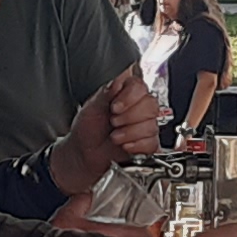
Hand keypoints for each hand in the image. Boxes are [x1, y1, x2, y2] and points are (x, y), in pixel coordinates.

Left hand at [48, 73, 163, 195]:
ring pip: (151, 125)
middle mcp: (138, 107)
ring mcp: (145, 125)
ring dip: (129, 133)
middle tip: (113, 122)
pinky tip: (124, 145)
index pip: (139, 86)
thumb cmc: (87, 129)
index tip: (114, 107)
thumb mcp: (92, 108)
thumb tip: (118, 82)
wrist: (85, 154)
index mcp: (125, 93)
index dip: (129, 97)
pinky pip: (151, 143)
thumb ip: (106, 93)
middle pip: (150, 104)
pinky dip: (136, 145)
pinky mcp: (148, 143)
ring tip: (115, 136)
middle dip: (129, 117)